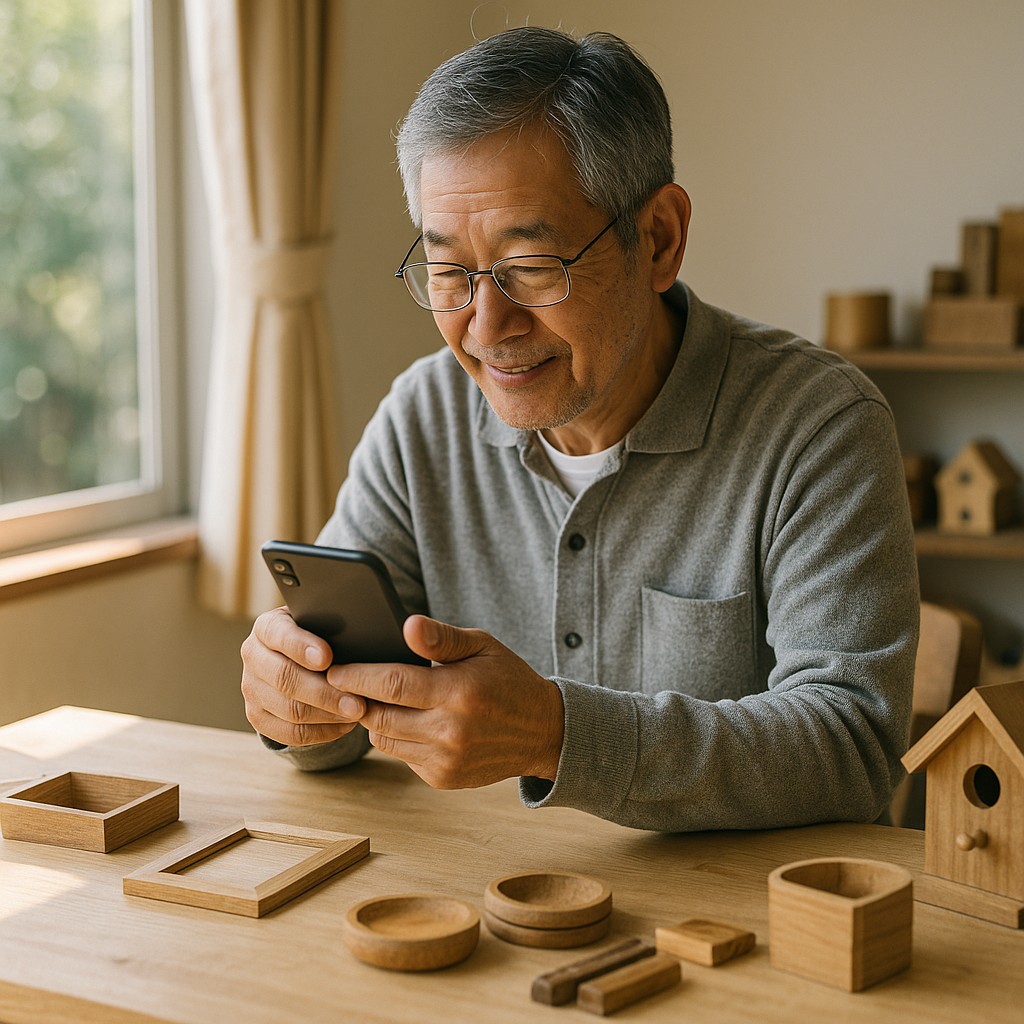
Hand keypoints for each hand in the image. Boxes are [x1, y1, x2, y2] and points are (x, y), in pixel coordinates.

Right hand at [240, 606, 363, 745]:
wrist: (296, 656)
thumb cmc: (317, 633)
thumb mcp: (320, 621)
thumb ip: (331, 625)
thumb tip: (357, 639)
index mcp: (266, 627)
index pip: (279, 635)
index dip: (301, 647)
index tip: (327, 658)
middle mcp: (253, 656)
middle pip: (285, 679)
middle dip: (325, 693)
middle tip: (357, 702)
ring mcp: (252, 689)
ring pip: (290, 710)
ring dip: (328, 715)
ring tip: (357, 713)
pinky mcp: (258, 717)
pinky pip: (290, 733)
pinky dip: (322, 732)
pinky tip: (345, 725)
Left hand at [326, 615, 564, 788]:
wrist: (542, 732)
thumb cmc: (507, 680)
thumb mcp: (482, 646)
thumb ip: (441, 638)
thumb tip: (406, 625)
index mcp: (459, 692)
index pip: (392, 685)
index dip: (356, 677)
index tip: (334, 668)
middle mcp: (450, 731)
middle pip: (379, 715)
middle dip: (356, 698)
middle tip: (344, 682)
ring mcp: (446, 760)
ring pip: (384, 739)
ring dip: (374, 719)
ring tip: (376, 699)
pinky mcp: (443, 779)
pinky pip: (401, 756)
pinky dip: (397, 738)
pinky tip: (408, 721)